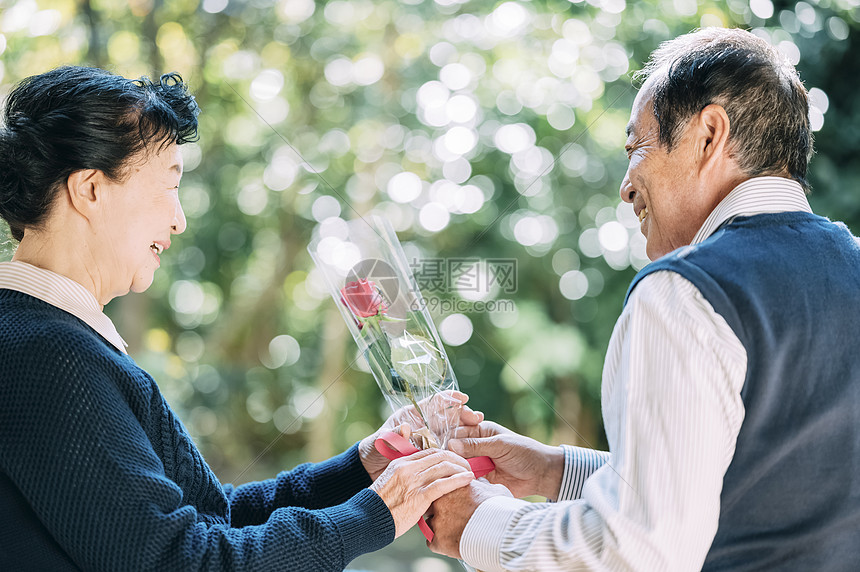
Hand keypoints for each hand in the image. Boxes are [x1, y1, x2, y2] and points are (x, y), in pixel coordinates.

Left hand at [359, 390, 483, 479]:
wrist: (372, 469)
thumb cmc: (374, 449)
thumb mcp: (381, 441)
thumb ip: (392, 435)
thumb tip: (405, 428)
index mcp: (413, 414)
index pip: (434, 401)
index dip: (449, 397)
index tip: (462, 398)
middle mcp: (425, 424)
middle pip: (449, 414)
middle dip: (464, 413)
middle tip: (476, 417)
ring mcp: (431, 439)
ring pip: (454, 430)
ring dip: (467, 428)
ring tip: (480, 427)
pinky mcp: (434, 454)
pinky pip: (451, 448)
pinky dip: (462, 447)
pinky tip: (473, 449)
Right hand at [370, 448, 473, 537]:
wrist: (366, 520)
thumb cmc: (379, 507)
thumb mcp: (392, 485)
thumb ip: (407, 479)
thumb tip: (424, 484)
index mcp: (401, 462)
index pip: (430, 451)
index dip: (447, 454)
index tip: (457, 461)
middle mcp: (407, 467)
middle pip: (439, 455)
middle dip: (457, 459)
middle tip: (468, 465)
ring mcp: (413, 480)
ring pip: (444, 466)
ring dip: (461, 468)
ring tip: (471, 473)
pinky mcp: (418, 496)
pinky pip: (443, 484)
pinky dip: (458, 480)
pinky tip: (468, 479)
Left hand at [427, 479, 512, 558]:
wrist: (498, 530)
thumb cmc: (499, 508)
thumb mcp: (494, 490)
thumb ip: (483, 486)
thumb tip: (481, 483)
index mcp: (453, 486)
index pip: (443, 489)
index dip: (450, 498)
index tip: (458, 504)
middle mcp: (440, 501)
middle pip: (433, 505)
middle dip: (442, 511)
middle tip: (454, 518)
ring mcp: (437, 521)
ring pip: (430, 524)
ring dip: (440, 528)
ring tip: (454, 533)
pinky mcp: (437, 539)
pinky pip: (432, 542)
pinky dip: (440, 544)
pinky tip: (452, 544)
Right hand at [449, 421, 564, 499]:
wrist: (540, 475)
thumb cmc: (524, 453)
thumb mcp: (500, 445)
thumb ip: (476, 445)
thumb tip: (451, 445)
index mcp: (479, 431)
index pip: (457, 431)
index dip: (448, 436)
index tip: (443, 444)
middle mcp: (474, 446)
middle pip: (453, 449)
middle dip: (448, 455)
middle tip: (446, 461)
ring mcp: (476, 463)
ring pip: (457, 465)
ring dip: (453, 468)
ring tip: (451, 473)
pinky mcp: (479, 479)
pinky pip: (464, 479)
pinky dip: (460, 481)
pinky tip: (455, 483)